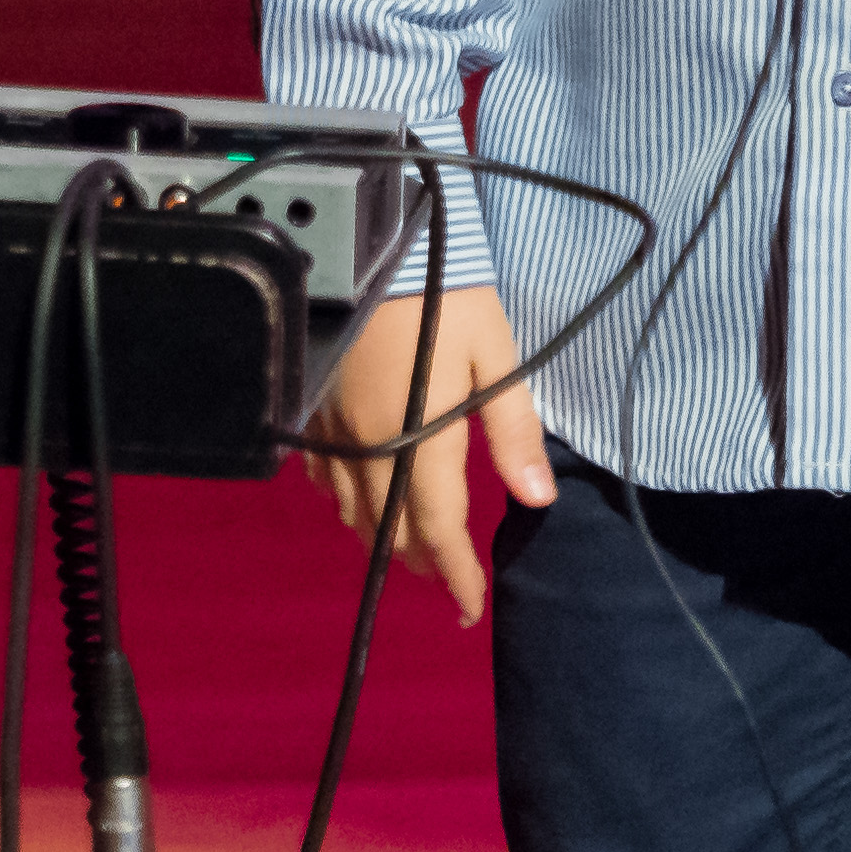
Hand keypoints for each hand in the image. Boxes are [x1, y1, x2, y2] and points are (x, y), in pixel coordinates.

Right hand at [305, 285, 554, 627]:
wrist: (368, 242)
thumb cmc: (444, 295)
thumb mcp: (497, 356)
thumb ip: (513, 430)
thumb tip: (538, 500)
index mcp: (419, 441)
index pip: (438, 530)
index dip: (455, 575)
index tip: (470, 609)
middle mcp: (369, 447)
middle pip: (389, 530)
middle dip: (420, 562)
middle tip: (447, 579)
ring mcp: (333, 429)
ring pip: (351, 510)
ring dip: (381, 536)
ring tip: (409, 546)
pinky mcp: (312, 406)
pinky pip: (323, 474)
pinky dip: (344, 498)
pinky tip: (360, 491)